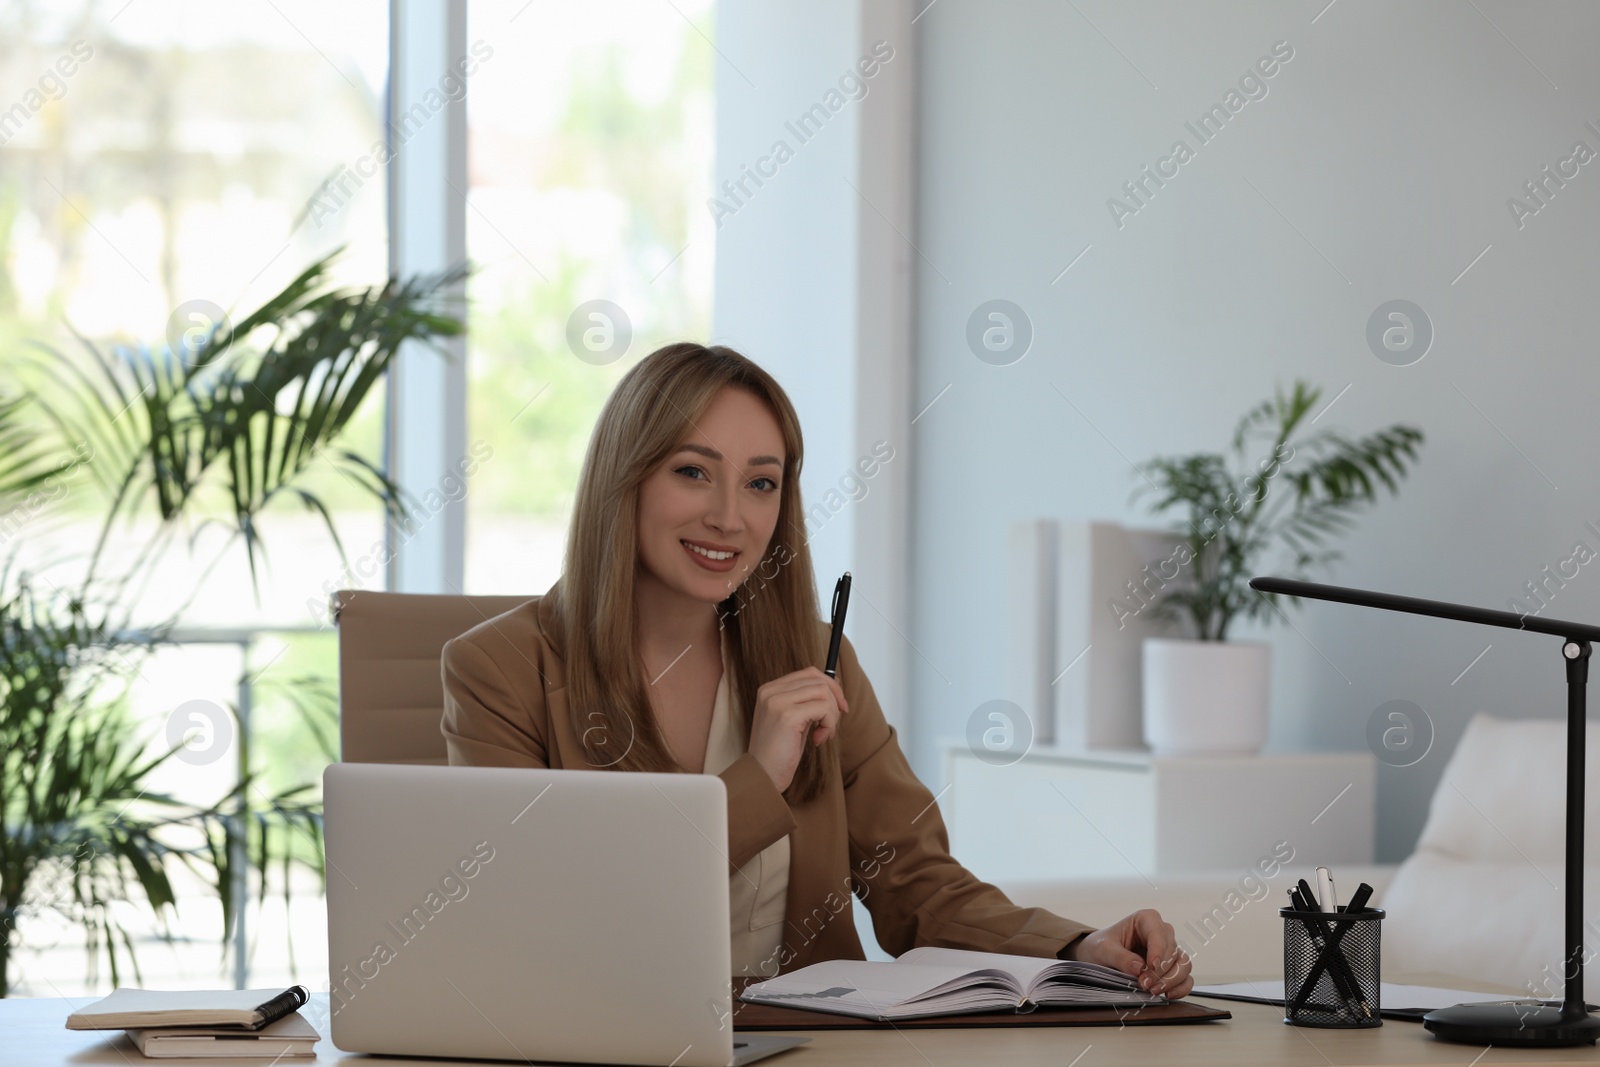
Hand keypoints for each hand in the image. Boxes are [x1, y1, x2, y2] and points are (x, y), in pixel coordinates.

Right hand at [746, 667, 848, 791]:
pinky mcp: (787, 715)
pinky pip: (823, 708)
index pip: (809, 673)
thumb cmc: (780, 752)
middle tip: (832, 724)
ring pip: (823, 692)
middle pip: (818, 680)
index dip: (831, 687)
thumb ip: (808, 700)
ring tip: (823, 734)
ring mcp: (778, 701)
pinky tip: (818, 740)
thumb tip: (835, 684)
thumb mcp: (794, 719)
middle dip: (835, 701)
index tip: (839, 707)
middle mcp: (771, 691)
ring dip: (832, 716)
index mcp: (770, 689)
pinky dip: (829, 724)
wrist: (763, 775)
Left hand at [1060, 909, 1191, 998]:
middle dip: (1160, 971)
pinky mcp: (1171, 968)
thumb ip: (1120, 957)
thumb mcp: (1103, 949)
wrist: (1097, 957)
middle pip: (1173, 951)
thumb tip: (1139, 968)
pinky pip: (1185, 978)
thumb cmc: (1100, 946)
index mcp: (1146, 920)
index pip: (1159, 933)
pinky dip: (1181, 987)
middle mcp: (1161, 932)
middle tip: (1144, 984)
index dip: (1158, 950)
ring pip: (1183, 964)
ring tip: (1153, 991)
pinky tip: (1168, 994)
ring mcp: (1168, 951)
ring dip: (1171, 980)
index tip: (1151, 966)